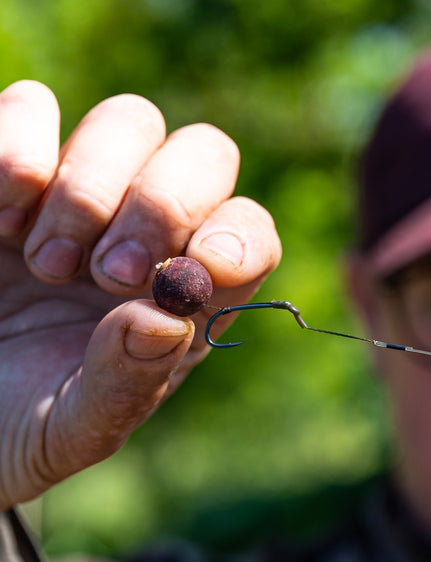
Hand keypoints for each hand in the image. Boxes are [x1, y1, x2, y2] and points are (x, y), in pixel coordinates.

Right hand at [0, 81, 280, 507]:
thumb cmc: (19, 424)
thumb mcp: (73, 429)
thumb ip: (125, 383)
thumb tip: (167, 321)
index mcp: (187, 293)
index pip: (249, 234)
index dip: (239, 237)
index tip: (206, 264)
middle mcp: (149, 229)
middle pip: (205, 154)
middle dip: (166, 202)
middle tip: (110, 272)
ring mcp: (80, 189)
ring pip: (131, 118)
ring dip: (90, 190)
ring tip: (45, 267)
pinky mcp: (7, 168)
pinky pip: (32, 106)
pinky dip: (19, 155)